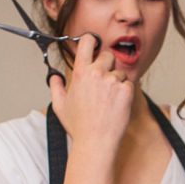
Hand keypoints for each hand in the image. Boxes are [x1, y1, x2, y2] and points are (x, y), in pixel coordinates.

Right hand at [48, 30, 132, 152]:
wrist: (96, 142)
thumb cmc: (79, 126)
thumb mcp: (59, 106)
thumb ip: (56, 87)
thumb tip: (55, 78)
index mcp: (80, 73)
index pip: (87, 43)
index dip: (91, 41)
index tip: (93, 44)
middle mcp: (97, 73)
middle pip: (108, 56)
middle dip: (107, 66)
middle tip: (104, 83)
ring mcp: (113, 81)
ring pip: (120, 73)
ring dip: (117, 83)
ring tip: (109, 101)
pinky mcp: (126, 90)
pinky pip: (129, 84)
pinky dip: (126, 93)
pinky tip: (117, 105)